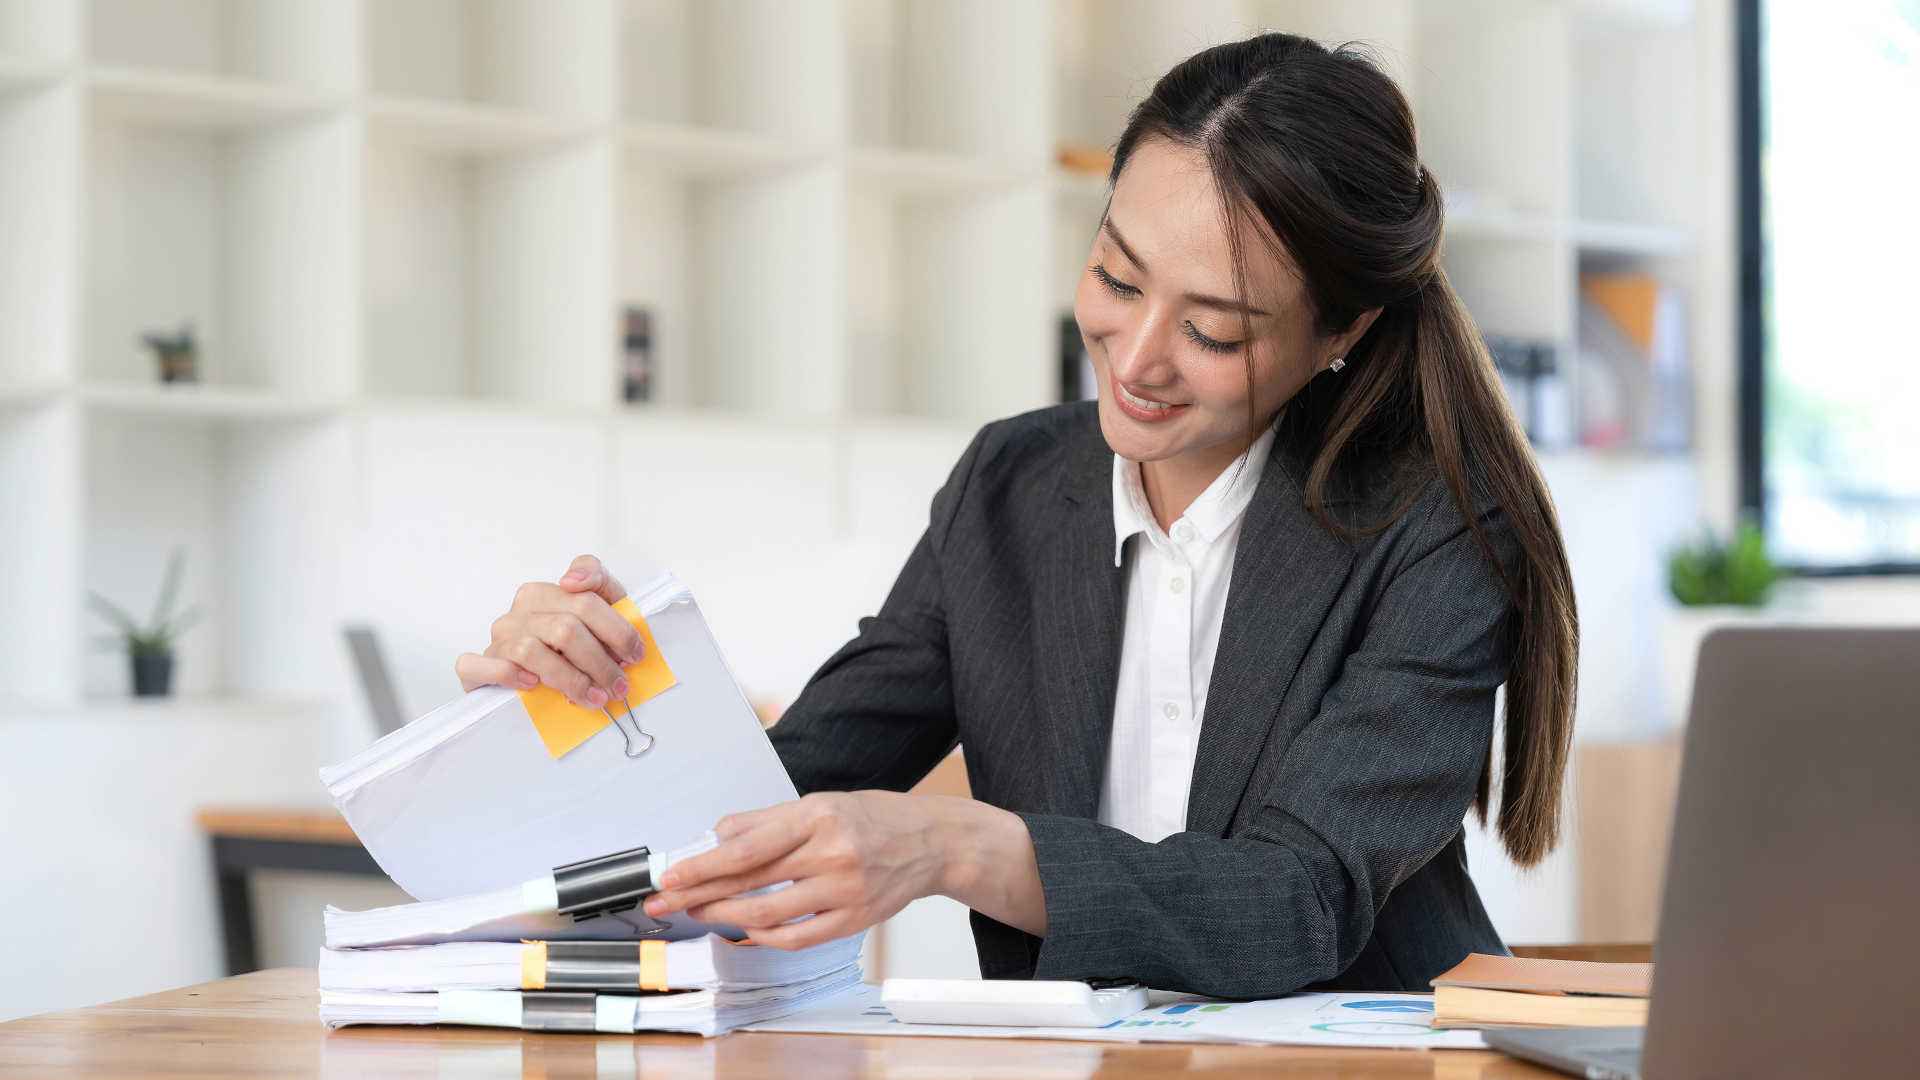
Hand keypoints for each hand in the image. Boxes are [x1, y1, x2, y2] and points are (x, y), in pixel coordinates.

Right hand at [454, 554, 644, 707]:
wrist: (531, 681)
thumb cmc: (572, 645)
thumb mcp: (597, 610)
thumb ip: (598, 583)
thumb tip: (572, 580)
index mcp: (547, 593)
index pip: (585, 602)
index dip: (617, 630)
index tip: (635, 655)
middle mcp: (520, 611)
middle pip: (565, 629)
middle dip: (599, 662)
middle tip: (618, 687)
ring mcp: (499, 638)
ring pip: (532, 651)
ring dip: (570, 679)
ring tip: (594, 698)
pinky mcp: (476, 667)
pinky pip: (482, 666)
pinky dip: (508, 675)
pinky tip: (533, 686)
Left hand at [642, 792, 956, 949]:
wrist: (930, 842)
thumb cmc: (872, 818)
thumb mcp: (819, 802)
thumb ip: (766, 821)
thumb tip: (716, 837)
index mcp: (818, 817)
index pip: (748, 845)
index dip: (704, 864)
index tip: (673, 874)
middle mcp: (832, 853)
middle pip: (751, 882)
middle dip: (701, 893)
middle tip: (667, 901)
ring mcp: (845, 890)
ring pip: (769, 914)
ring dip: (725, 917)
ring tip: (701, 913)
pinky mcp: (855, 919)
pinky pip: (798, 938)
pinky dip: (765, 936)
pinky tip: (748, 928)